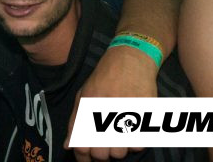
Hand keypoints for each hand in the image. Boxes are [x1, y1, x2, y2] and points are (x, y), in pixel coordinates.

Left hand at [64, 45, 156, 160]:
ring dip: (119, 149)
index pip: (81, 147)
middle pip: (101, 154)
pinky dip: (135, 143)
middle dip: (102, 154)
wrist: (130, 60)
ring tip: (118, 135)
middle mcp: (105, 113)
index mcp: (88, 109)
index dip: (83, 156)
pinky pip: (139, 145)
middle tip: (104, 144)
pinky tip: (132, 130)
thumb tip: (68, 146)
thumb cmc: (104, 78)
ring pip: (120, 153)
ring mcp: (125, 116)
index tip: (87, 154)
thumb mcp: (83, 96)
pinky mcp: (144, 116)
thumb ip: (75, 122)